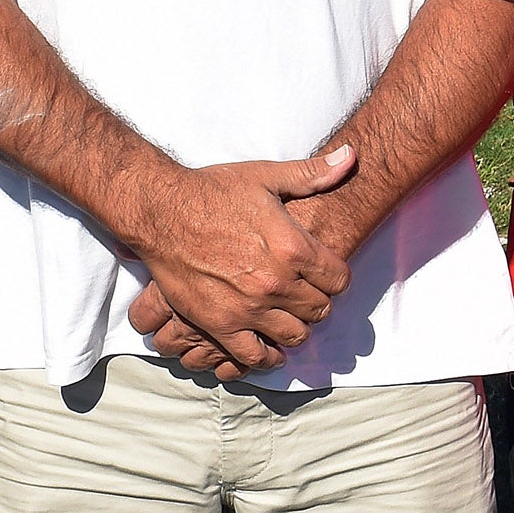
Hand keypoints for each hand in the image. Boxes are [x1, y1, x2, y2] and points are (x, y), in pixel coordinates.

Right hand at [126, 146, 354, 374]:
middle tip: (306, 293)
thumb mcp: (265, 176)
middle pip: (320, 309)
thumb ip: (311, 173)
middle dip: (318, 301)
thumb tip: (351, 156)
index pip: (339, 279)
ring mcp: (248, 308)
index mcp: (293, 246)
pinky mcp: (220, 324)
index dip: (336, 276)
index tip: (325, 273)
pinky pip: (254, 356)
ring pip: (295, 335)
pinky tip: (269, 348)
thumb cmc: (213, 191)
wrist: (162, 211)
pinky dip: (267, 357)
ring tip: (288, 315)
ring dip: (297, 327)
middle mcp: (276, 282)